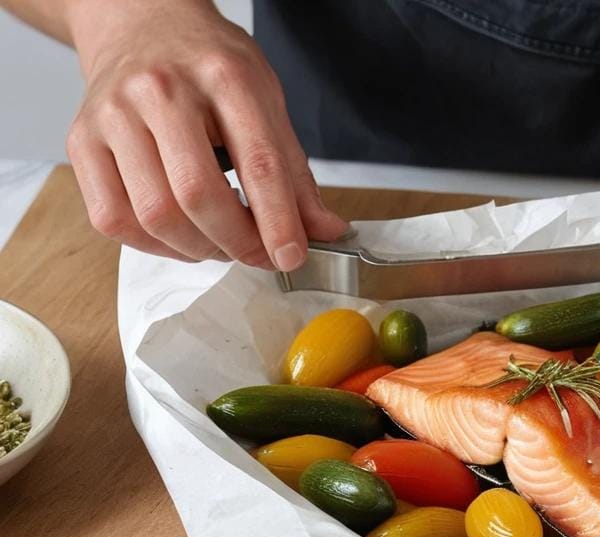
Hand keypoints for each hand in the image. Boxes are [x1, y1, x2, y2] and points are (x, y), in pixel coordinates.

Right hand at [64, 0, 346, 268]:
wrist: (141, 23)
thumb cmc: (207, 65)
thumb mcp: (265, 99)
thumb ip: (294, 170)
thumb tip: (323, 230)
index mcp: (223, 76)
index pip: (258, 162)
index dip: (278, 220)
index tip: (292, 256)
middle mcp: (161, 90)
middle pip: (198, 194)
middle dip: (238, 242)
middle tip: (259, 255)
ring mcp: (113, 115)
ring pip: (155, 214)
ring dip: (199, 249)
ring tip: (222, 243)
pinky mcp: (81, 140)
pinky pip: (113, 219)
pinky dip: (154, 245)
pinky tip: (180, 235)